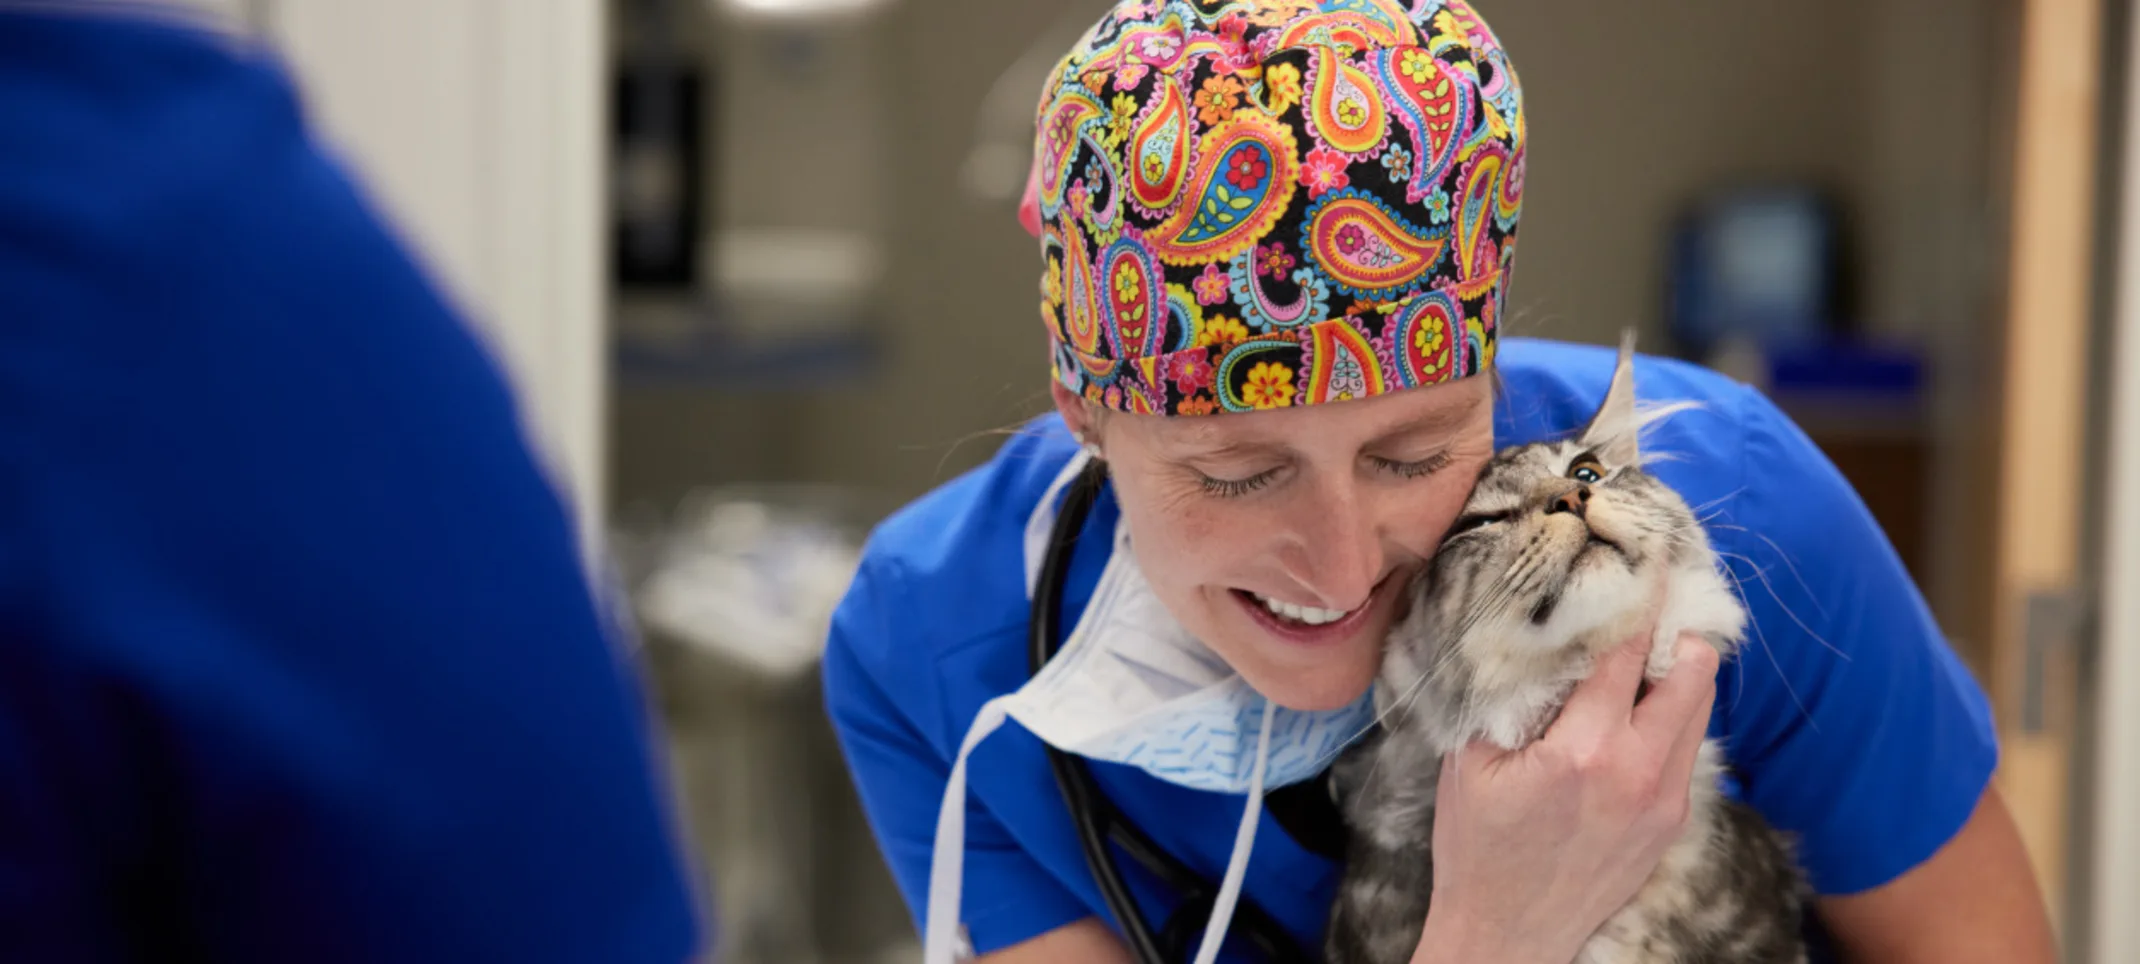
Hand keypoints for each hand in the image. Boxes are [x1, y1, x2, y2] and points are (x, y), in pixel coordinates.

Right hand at [1409, 628, 1721, 963]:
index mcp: (1584, 751)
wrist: (1509, 936)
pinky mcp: (1672, 822)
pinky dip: (1670, 716)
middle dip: (1674, 628)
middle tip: (1646, 603)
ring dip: (1678, 671)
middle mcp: (1639, 773)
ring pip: (1701, 707)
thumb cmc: (1477, 847)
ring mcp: (1665, 801)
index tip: (1635, 559)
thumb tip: (1529, 633)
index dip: (1631, 598)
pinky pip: (1688, 747)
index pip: (1625, 650)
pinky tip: (1635, 709)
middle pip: (1694, 670)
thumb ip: (1507, 695)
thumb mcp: (1471, 761)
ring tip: (1644, 650)